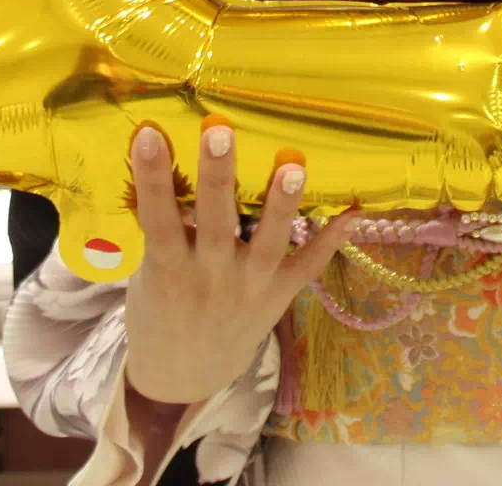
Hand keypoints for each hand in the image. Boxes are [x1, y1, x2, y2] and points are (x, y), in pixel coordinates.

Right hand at [121, 120, 357, 407]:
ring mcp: (250, 287)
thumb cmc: (160, 306)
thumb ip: (160, 228)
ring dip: (281, 205)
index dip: (152, 178)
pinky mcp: (279, 296)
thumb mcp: (147, 272)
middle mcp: (211, 277)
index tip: (150, 133)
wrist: (185, 370)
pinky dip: (332, 241)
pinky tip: (354, 212)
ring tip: (292, 165)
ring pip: (269, 243)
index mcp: (168, 269)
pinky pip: (308, 266)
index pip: (157, 218)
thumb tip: (159, 164)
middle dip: (217, 177)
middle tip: (219, 131)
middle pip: (216, 222)